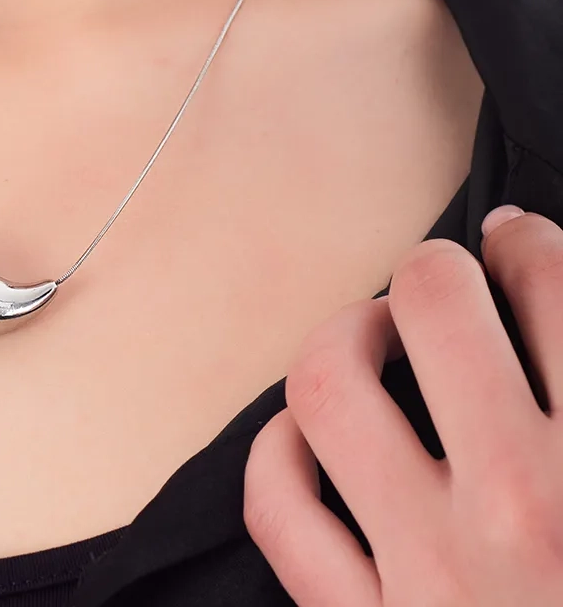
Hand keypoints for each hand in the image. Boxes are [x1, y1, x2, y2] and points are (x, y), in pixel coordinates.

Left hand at [243, 205, 562, 605]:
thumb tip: (558, 314)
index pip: (558, 295)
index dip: (531, 246)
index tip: (517, 241)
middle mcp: (521, 507)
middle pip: (438, 308)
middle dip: (435, 266)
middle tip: (439, 277)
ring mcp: (428, 569)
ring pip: (333, 386)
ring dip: (342, 335)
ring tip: (366, 333)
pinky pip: (279, 509)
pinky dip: (276, 452)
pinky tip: (303, 435)